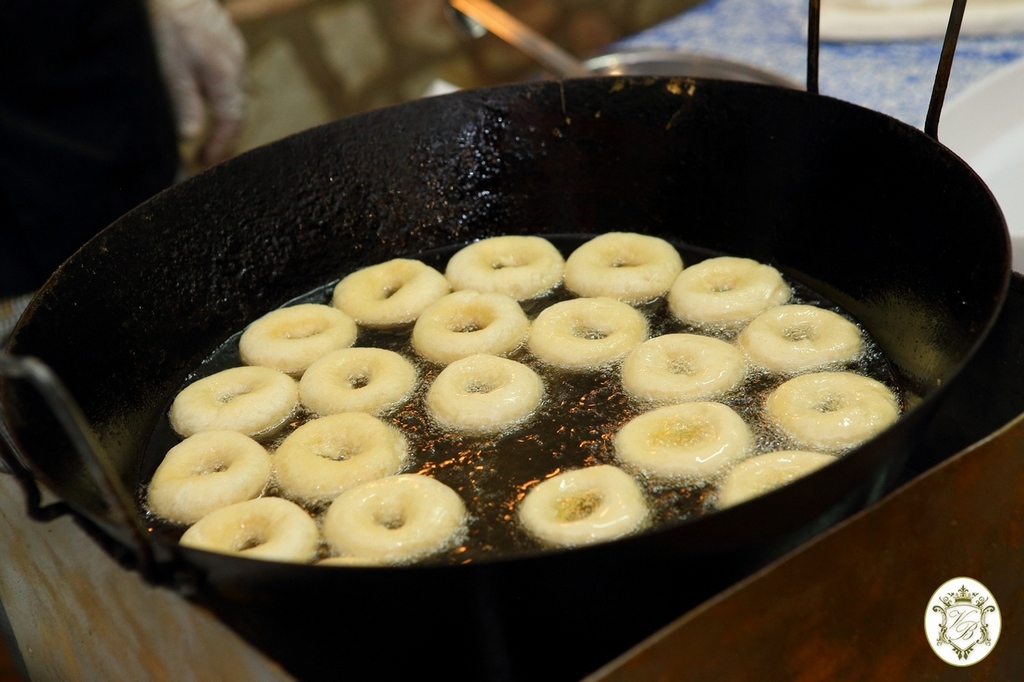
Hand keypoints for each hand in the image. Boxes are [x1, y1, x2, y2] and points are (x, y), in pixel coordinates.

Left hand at [149, 0, 246, 166]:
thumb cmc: (168, 26)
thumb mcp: (171, 71)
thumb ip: (185, 106)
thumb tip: (190, 139)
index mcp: (226, 78)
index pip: (231, 122)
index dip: (220, 145)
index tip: (207, 162)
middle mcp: (237, 67)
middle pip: (238, 109)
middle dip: (226, 134)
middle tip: (209, 153)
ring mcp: (235, 51)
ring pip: (236, 91)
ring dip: (225, 112)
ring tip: (211, 128)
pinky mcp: (227, 40)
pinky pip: (231, 74)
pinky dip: (223, 91)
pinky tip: (209, 93)